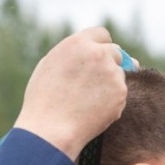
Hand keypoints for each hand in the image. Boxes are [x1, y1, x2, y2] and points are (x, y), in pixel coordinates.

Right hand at [14, 28, 127, 161]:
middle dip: (109, 64)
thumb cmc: (43, 101)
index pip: (102, 34)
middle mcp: (98, 53)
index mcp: (77, 43)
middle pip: (115, 52)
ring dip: (109, 84)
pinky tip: (93, 111)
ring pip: (119, 74)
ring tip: (87, 102)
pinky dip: (112, 101)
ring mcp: (112, 72)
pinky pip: (120, 94)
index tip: (97, 58)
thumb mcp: (49, 66)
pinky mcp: (121, 92)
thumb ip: (72, 54)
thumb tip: (96, 50)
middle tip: (94, 83)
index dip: (100, 46)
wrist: (50, 130)